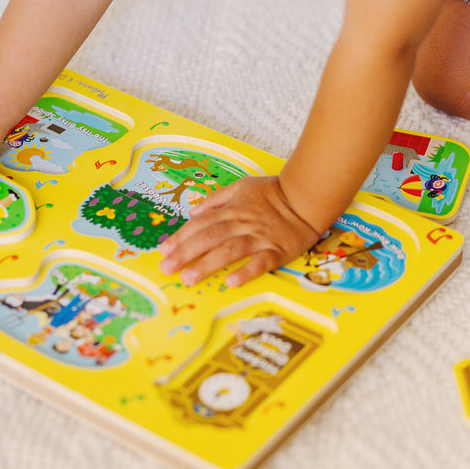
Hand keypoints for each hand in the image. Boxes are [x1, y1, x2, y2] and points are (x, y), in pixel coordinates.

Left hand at [158, 176, 320, 287]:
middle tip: (167, 268)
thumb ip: (216, 199)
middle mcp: (242, 223)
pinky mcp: (277, 251)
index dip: (181, 237)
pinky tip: (230, 282)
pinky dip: (246, 272)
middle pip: (209, 237)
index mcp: (231, 209)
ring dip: (208, 264)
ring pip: (229, 251)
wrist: (306, 198)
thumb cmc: (273, 193)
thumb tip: (193, 211)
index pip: (200, 223)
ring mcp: (259, 238)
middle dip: (186, 252)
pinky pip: (260, 263)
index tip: (163, 251)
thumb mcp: (241, 186)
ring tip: (189, 278)